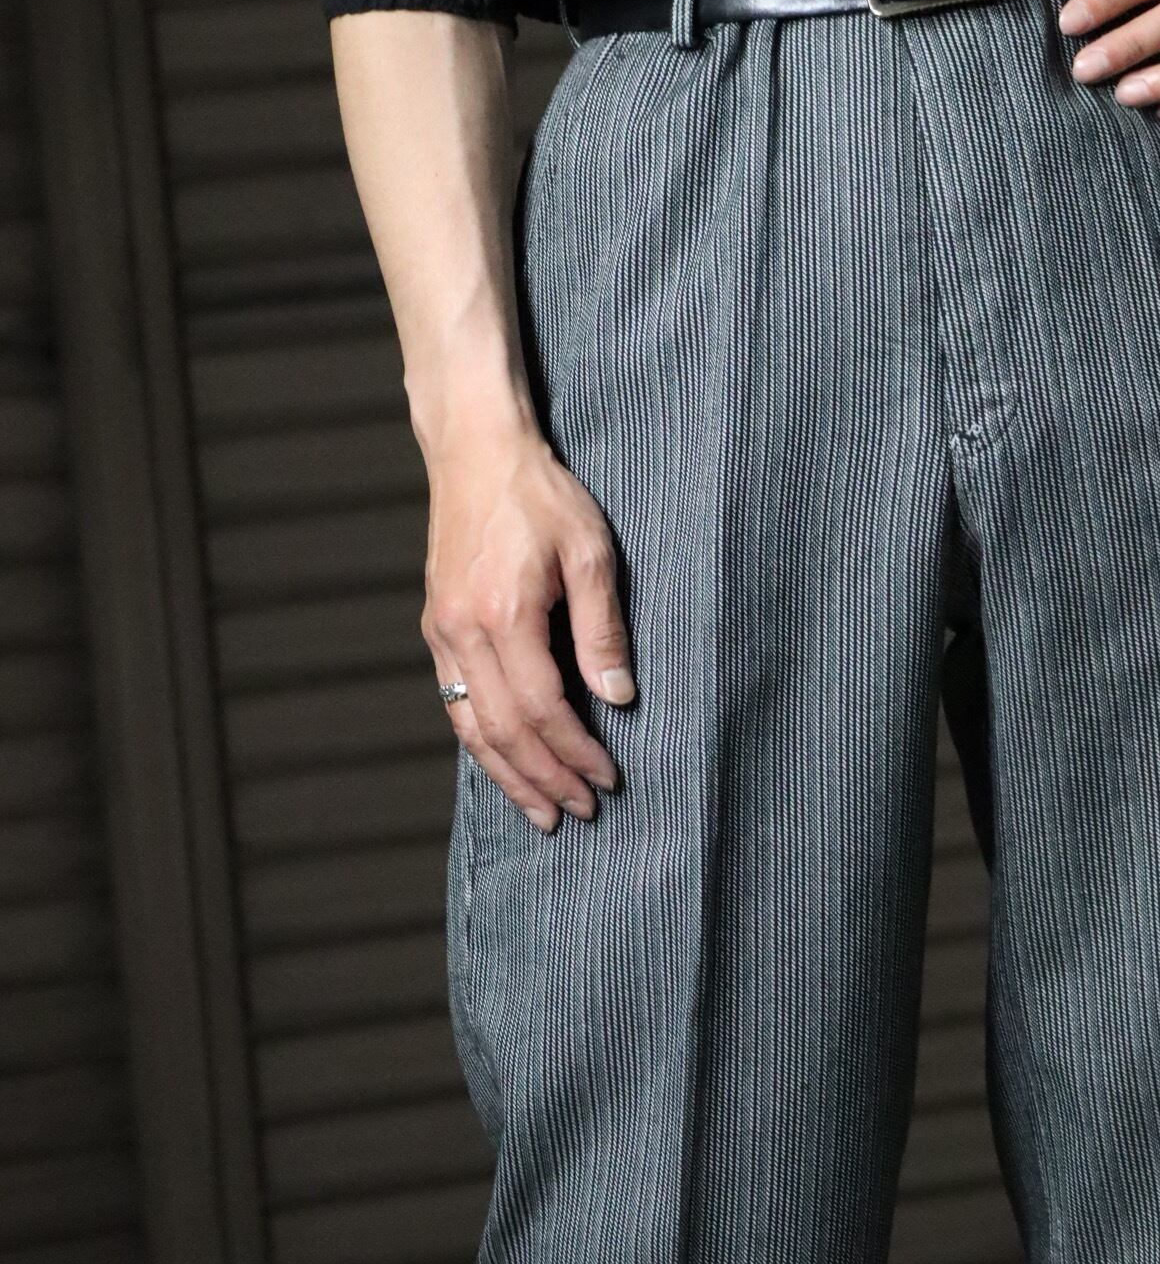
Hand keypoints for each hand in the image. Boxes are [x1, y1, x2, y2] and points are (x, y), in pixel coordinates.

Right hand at [422, 419, 631, 830]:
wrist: (475, 450)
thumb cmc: (540, 494)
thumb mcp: (591, 552)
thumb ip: (604, 630)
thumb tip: (619, 698)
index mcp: (503, 614)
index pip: (542, 709)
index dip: (576, 752)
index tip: (608, 778)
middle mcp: (462, 632)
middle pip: (501, 731)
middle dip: (543, 779)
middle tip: (579, 813)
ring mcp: (442, 631)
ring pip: (469, 726)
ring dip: (507, 775)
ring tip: (540, 812)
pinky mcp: (436, 625)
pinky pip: (453, 701)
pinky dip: (480, 742)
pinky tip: (504, 763)